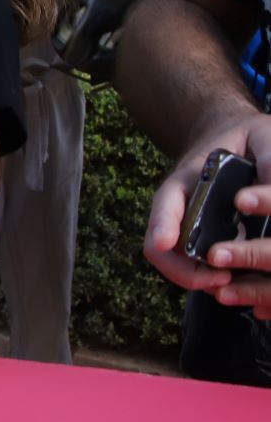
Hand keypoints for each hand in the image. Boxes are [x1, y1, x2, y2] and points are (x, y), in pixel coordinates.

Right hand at [144, 115, 270, 310]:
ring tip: (235, 286)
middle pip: (164, 249)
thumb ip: (270, 160)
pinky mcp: (203, 240)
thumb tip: (269, 195)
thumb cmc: (248, 138)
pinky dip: (214, 279)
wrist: (238, 140)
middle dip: (188, 271)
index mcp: (186, 182)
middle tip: (222, 280)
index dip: (161, 227)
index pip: (164, 208)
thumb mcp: (262, 136)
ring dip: (202, 280)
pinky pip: (197, 266)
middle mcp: (180, 209)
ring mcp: (188, 227)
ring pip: (180, 264)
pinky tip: (242, 282)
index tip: (166, 242)